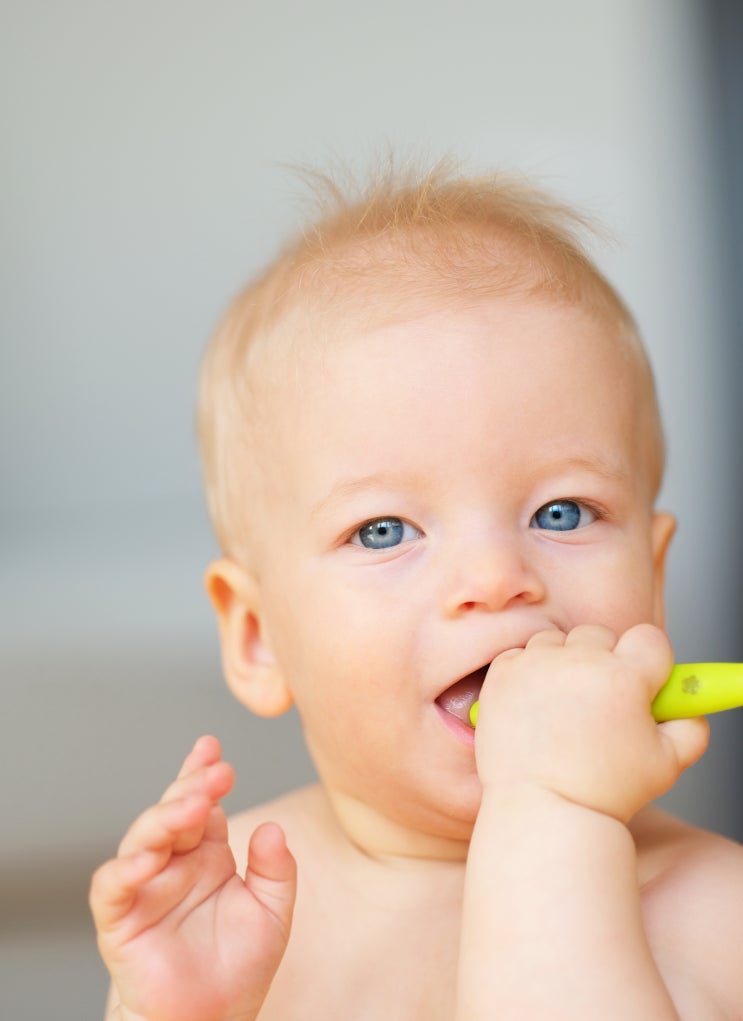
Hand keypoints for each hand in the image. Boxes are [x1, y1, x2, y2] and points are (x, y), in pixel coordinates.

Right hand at [90, 736, 295, 1020]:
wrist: (213, 1020)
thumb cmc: (239, 966)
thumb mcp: (272, 912)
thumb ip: (277, 870)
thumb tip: (273, 828)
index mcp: (207, 853)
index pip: (201, 803)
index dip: (201, 774)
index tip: (212, 747)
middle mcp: (174, 863)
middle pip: (172, 813)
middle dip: (189, 789)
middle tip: (213, 774)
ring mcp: (145, 887)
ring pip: (143, 839)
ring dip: (163, 819)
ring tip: (190, 807)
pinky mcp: (120, 919)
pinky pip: (113, 887)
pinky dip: (125, 870)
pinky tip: (148, 859)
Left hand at [473, 624, 708, 820]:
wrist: (542, 811)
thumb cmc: (603, 793)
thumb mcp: (666, 766)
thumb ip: (691, 729)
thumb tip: (695, 707)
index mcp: (625, 677)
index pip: (649, 638)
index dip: (649, 660)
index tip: (641, 680)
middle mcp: (579, 662)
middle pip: (600, 635)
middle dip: (603, 660)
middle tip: (598, 701)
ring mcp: (537, 664)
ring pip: (557, 641)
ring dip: (562, 663)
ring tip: (563, 706)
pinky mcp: (503, 673)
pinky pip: (521, 654)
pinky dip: (527, 672)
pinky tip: (534, 706)